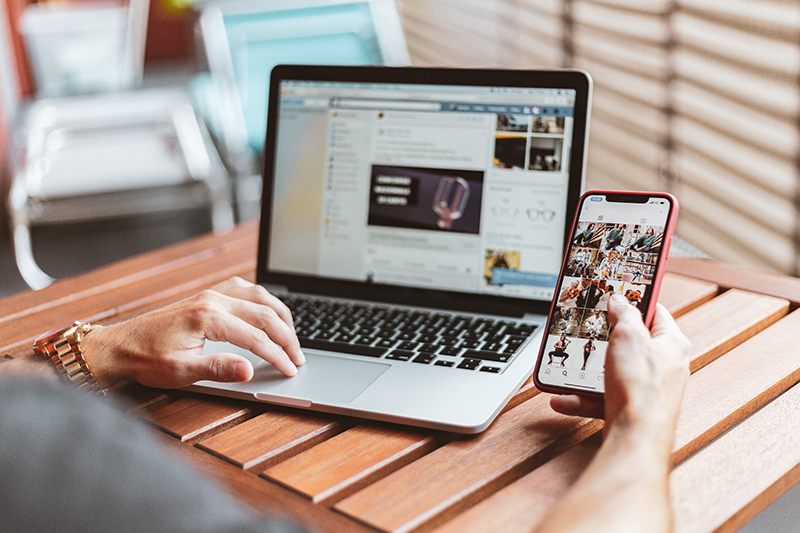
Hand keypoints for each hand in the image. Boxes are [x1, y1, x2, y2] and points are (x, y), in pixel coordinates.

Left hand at [80, 277, 304, 388]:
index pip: (256, 338)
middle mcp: (212, 299)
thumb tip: (250, 370)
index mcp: (208, 317)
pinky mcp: (207, 295)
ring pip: (260, 296)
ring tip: (292, 336)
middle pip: (265, 314)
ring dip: (280, 315)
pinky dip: (264, 300)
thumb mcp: (181, 372)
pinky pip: (245, 289)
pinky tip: (268, 311)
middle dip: (287, 337)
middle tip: (298, 358)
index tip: (290, 371)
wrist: (118, 346)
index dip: (278, 356)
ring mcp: (210, 294)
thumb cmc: (145, 360)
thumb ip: (219, 370)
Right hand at [550, 294, 689, 440]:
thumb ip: (624, 314)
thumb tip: (619, 301)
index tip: (618, 294)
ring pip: (612, 371)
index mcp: (672, 344)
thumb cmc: (642, 388)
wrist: (636, 436)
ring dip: (588, 370)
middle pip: (630, 342)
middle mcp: (664, 366)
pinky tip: (564, 396)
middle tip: (589, 329)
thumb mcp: (629, 336)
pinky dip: (581, 396)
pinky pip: (602, 396)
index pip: (655, 312)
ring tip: (570, 365)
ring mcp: (646, 389)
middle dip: (605, 338)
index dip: (635, 301)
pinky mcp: (630, 407)